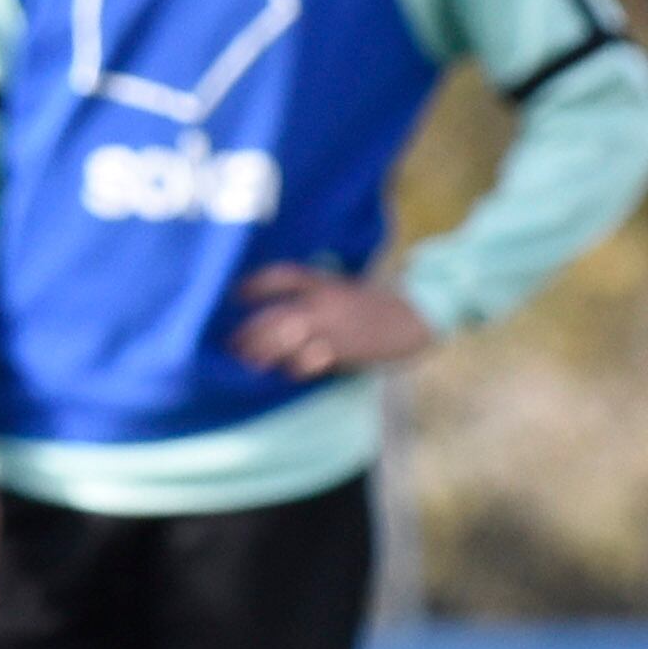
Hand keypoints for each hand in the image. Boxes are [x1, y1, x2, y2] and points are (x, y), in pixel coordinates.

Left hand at [231, 265, 439, 381]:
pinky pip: (310, 359)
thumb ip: (316, 294)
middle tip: (231, 346)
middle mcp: (323, 301)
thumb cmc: (378, 304)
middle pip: (275, 315)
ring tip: (247, 363)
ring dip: (264, 351)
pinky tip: (285, 372)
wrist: (416, 314)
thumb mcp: (344, 288)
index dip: (254, 284)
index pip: (281, 276)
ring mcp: (332, 326)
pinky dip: (295, 366)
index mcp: (324, 282)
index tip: (235, 294)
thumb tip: (283, 314)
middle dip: (250, 332)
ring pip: (287, 338)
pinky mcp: (344, 349)